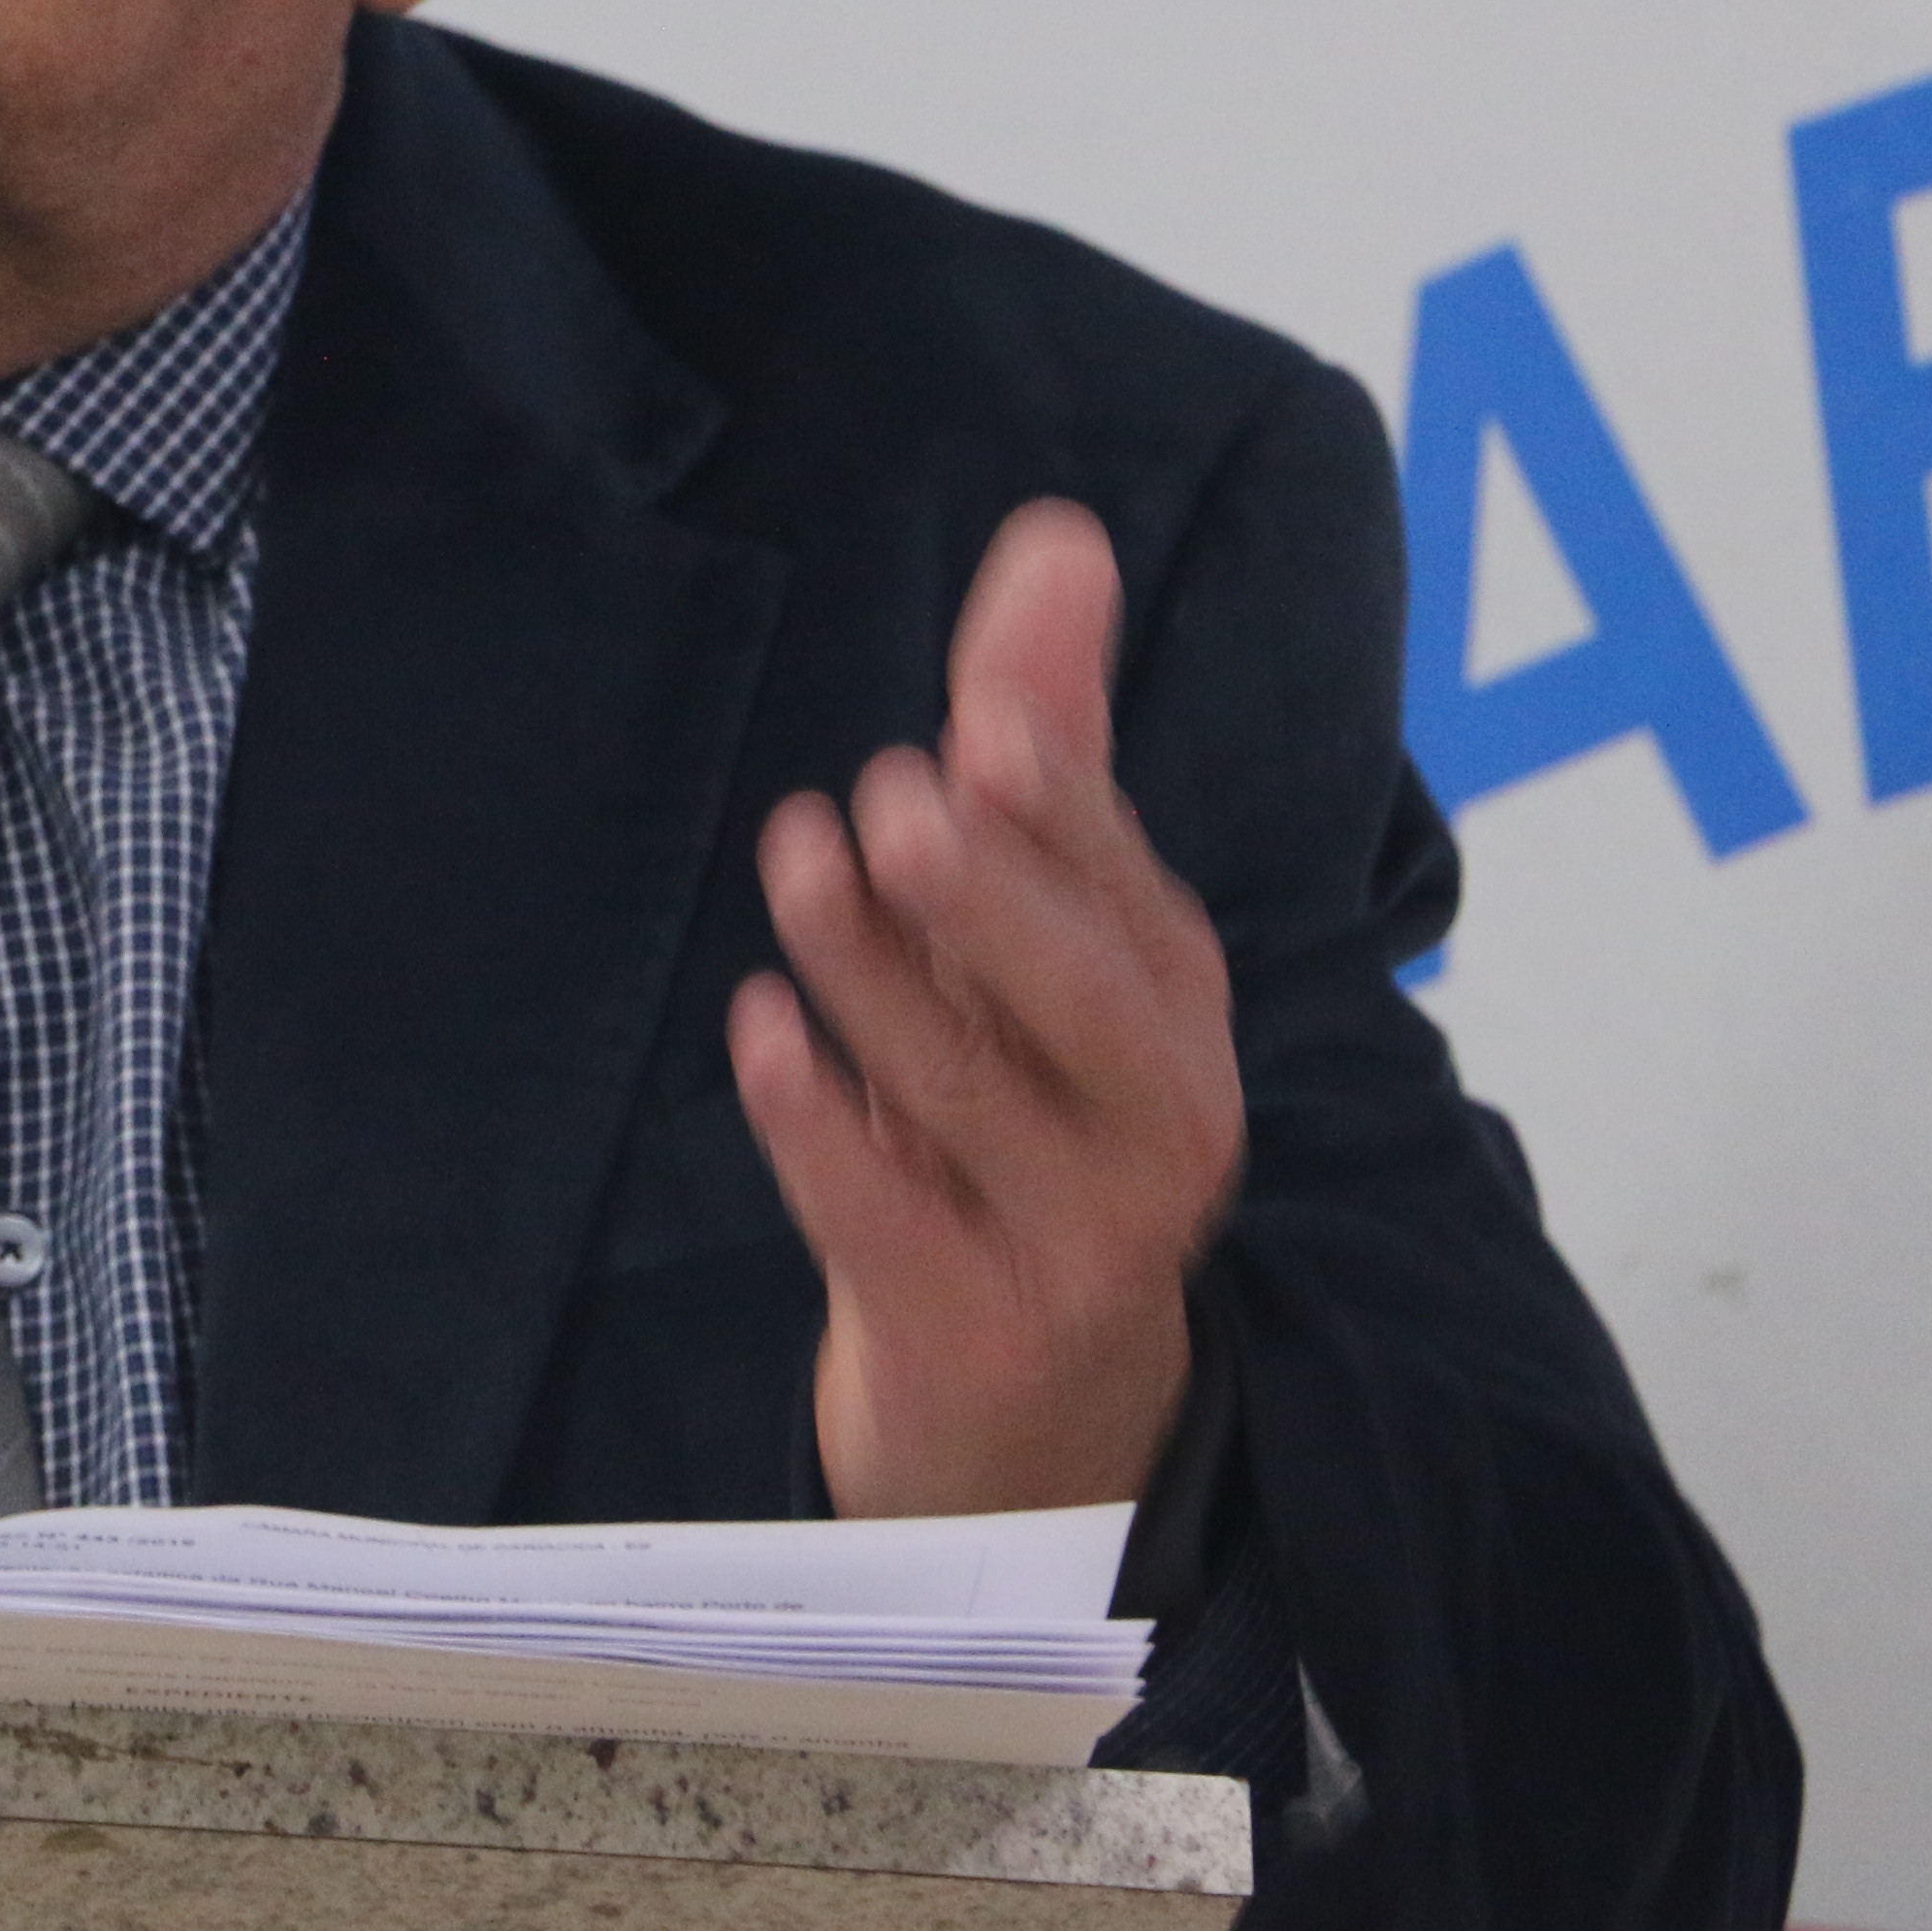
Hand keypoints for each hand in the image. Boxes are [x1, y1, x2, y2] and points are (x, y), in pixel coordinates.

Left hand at [726, 500, 1241, 1516]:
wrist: (1038, 1395)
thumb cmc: (1036, 1105)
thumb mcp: (1052, 928)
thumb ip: (1046, 734)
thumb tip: (1056, 535)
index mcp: (1170, 999)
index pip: (1118, 888)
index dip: (1054, 810)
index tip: (979, 719)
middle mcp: (1153, 1113)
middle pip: (1087, 1003)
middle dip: (998, 898)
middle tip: (905, 793)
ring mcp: (1074, 1231)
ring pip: (966, 1094)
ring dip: (875, 974)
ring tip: (800, 858)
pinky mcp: (973, 1320)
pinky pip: (886, 1217)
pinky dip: (819, 1126)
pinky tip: (761, 1030)